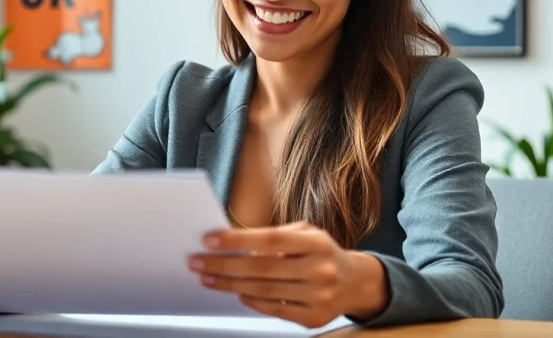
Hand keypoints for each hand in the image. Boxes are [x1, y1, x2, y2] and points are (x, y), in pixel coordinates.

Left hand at [188, 221, 388, 327]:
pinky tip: (236, 292)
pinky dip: (252, 301)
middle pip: (262, 268)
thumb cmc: (320, 252)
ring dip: (230, 285)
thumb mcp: (306, 235)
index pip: (271, 239)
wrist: (354, 282)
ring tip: (208, 278)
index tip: (210, 239)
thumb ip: (275, 236)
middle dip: (224, 265)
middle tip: (197, 262)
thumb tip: (233, 242)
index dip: (238, 239)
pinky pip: (274, 310)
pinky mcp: (314, 318)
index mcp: (317, 242)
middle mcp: (320, 269)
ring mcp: (319, 296)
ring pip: (264, 291)